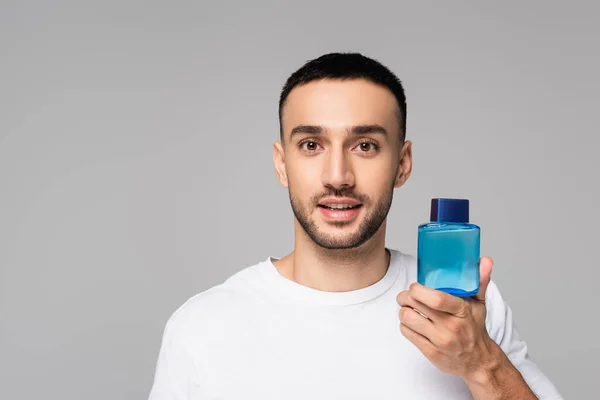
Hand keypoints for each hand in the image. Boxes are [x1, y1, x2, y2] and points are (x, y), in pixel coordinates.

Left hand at [396, 257, 496, 379]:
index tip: (415, 286)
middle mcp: (450, 327)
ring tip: (408, 308)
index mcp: (461, 311)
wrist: (478, 361)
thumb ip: (480, 280)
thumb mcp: (479, 304)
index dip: (418, 290)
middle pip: (415, 304)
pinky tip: (412, 323)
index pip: (436, 298)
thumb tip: (485, 260)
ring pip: (407, 318)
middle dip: (404, 297)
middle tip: (406, 296)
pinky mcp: (430, 352)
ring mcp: (440, 341)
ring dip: (403, 311)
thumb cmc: (474, 328)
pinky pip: (407, 333)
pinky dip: (405, 325)